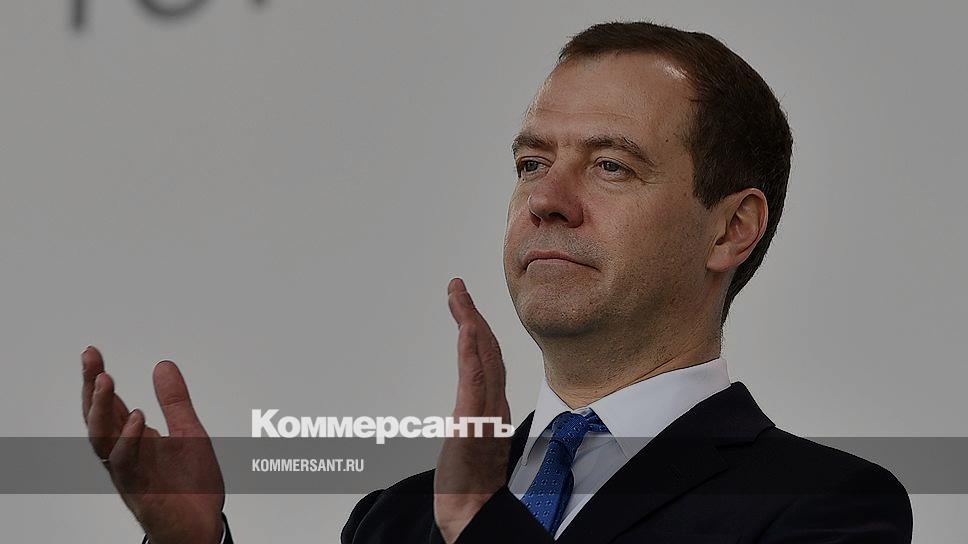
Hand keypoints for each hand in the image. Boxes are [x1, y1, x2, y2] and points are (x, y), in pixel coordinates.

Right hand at [81, 346, 224, 543]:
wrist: (203, 527)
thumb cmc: (192, 486)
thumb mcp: (190, 432)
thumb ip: (176, 401)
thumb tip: (163, 365)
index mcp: (135, 439)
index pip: (108, 404)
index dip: (97, 378)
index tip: (92, 351)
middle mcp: (125, 454)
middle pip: (97, 417)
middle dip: (90, 387)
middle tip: (90, 358)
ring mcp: (129, 472)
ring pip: (102, 440)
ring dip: (101, 409)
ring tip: (105, 380)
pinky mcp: (140, 490)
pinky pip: (126, 464)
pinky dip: (129, 440)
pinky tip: (137, 418)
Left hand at [433, 278, 512, 542]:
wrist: (473, 521)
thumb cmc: (472, 490)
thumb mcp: (472, 447)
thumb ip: (478, 424)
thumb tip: (479, 411)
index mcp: (491, 409)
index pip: (486, 359)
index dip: (476, 327)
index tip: (462, 300)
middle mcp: (492, 408)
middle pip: (485, 351)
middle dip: (471, 314)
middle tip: (456, 285)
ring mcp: (485, 417)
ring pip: (482, 361)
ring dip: (470, 324)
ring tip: (459, 297)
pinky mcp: (474, 429)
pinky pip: (474, 384)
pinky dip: (472, 354)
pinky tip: (466, 332)